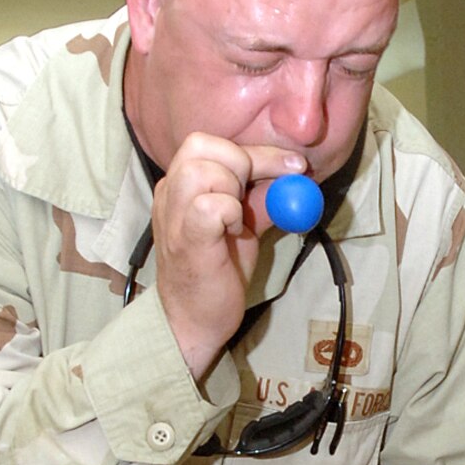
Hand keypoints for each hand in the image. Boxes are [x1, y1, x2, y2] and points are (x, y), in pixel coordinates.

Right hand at [152, 134, 308, 379]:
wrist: (194, 320)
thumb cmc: (215, 272)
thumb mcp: (240, 225)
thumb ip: (258, 197)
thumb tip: (291, 174)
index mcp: (180, 184)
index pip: (213, 144)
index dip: (259, 151)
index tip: (294, 164)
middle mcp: (170, 193)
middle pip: (201, 144)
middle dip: (243, 162)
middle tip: (257, 195)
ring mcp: (173, 215)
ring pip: (202, 169)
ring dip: (233, 188)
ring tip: (237, 221)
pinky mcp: (185, 239)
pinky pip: (210, 205)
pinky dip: (231, 213)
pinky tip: (233, 233)